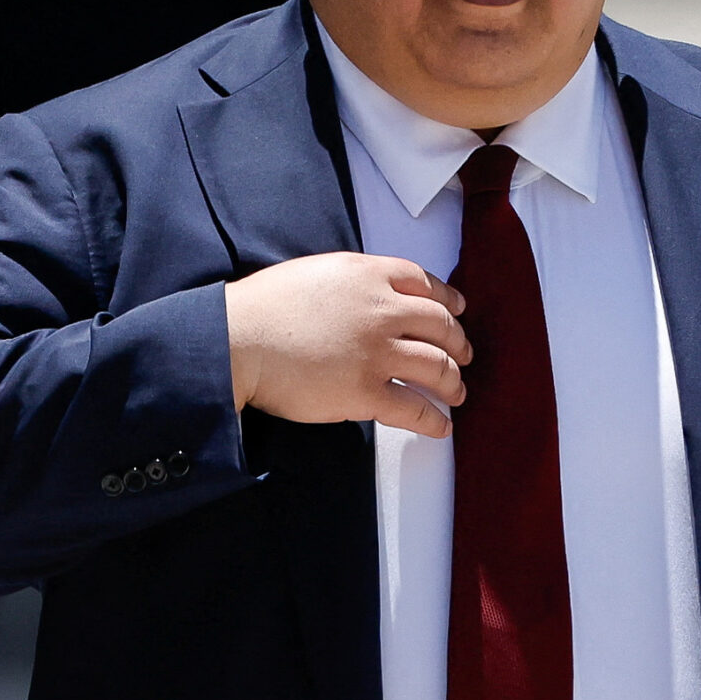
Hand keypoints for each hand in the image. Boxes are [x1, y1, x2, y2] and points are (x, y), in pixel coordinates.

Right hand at [223, 253, 470, 437]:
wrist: (237, 338)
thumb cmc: (265, 307)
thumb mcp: (318, 273)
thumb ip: (355, 283)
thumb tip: (375, 298)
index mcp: (369, 275)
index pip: (426, 285)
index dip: (448, 301)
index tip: (457, 311)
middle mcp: (382, 311)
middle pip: (441, 326)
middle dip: (458, 344)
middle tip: (463, 356)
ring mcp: (377, 353)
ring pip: (437, 368)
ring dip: (453, 382)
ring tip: (457, 393)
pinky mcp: (365, 393)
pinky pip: (414, 409)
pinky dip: (434, 420)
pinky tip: (441, 427)